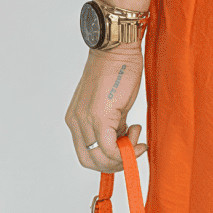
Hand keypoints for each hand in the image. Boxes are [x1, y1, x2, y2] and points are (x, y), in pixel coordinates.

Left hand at [66, 44, 147, 172]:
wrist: (116, 48)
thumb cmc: (116, 70)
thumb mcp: (111, 105)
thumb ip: (112, 125)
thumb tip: (123, 142)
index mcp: (75, 119)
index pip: (85, 153)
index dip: (107, 160)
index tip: (125, 150)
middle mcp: (76, 122)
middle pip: (90, 161)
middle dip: (115, 164)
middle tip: (132, 151)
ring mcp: (86, 120)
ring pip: (101, 158)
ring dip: (123, 156)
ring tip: (136, 137)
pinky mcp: (99, 117)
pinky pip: (110, 148)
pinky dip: (126, 150)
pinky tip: (137, 135)